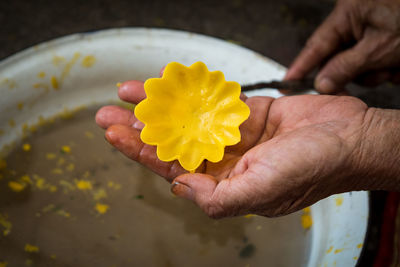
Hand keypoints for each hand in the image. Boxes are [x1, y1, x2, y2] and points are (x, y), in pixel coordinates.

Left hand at [96, 79, 370, 217]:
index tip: (116, 134)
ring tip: (129, 93)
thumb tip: (179, 188)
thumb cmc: (310, 169)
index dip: (142, 151)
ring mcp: (233, 134)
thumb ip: (218, 199)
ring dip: (161, 106)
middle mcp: (224, 160)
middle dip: (140, 128)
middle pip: (173, 142)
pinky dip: (192, 91)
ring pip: (188, 119)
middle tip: (108, 114)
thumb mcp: (262, 192)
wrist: (348, 137)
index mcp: (223, 184)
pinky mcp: (246, 112)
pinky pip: (212, 99)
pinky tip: (171, 82)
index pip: (172, 168)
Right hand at [285, 0, 399, 93]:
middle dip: (354, 74)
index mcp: (348, 14)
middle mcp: (355, 20)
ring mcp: (369, 28)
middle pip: (338, 59)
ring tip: (394, 66)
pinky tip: (398, 65)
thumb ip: (346, 68)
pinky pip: (373, 60)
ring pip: (358, 63)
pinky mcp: (382, 36)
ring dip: (375, 72)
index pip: (316, 46)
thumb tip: (320, 84)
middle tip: (368, 79)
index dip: (300, 68)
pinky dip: (386, 66)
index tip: (285, 85)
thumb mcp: (378, 48)